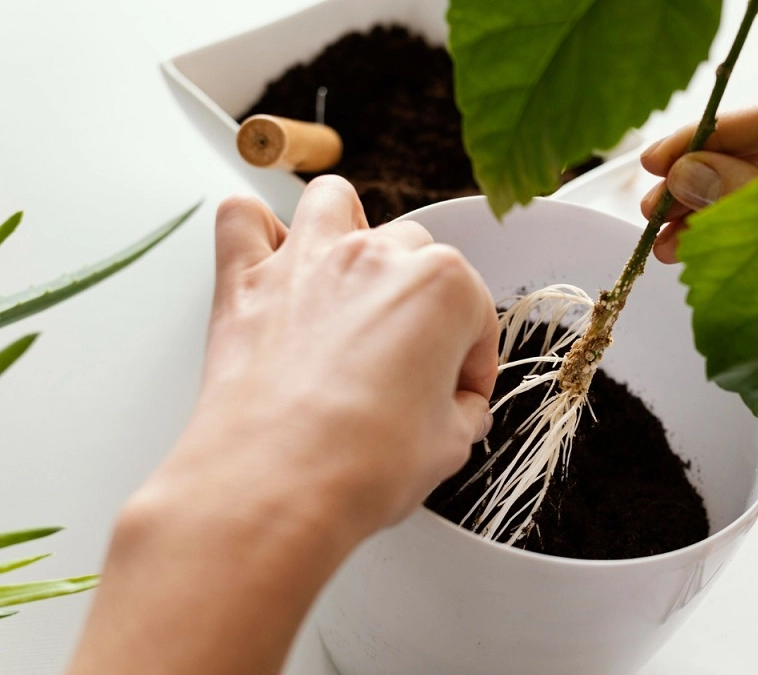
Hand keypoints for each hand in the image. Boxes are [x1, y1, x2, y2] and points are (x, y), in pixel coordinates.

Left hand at [143, 175, 497, 536]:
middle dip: (418, 300)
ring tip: (349, 277)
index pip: (476, 315)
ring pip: (335, 201)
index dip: (473, 363)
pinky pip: (242, 217)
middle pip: (414, 252)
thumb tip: (458, 410)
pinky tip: (272, 262)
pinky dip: (256, 231)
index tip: (462, 394)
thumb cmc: (361, 463)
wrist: (277, 486)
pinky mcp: (246, 280)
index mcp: (443, 287)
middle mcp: (376, 258)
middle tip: (411, 356)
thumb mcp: (449, 445)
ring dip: (347, 228)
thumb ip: (462, 411)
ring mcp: (308, 261)